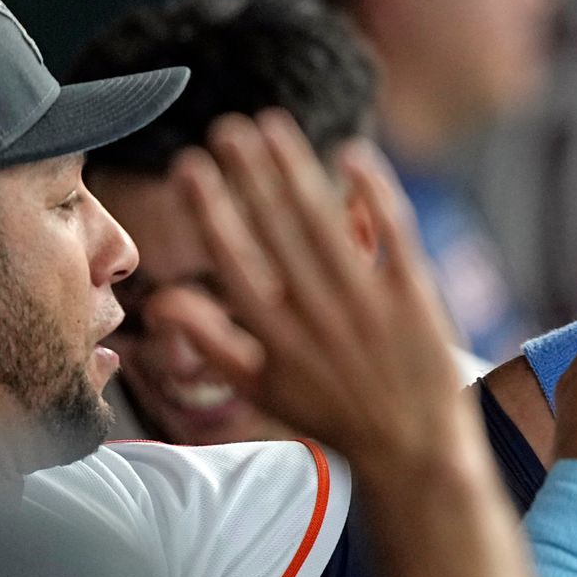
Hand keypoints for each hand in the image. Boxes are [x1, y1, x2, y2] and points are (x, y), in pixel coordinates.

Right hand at [166, 112, 474, 471]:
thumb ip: (209, 341)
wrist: (414, 450)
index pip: (233, 258)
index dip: (210, 209)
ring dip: (297, 169)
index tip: (190, 165)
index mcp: (274, 334)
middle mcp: (318, 315)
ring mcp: (369, 303)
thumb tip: (162, 300)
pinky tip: (352, 154)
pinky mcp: (415, 298)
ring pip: (326, 222)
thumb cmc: (331, 413)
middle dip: (250, 173)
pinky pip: (393, 233)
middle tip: (228, 127)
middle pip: (277, 228)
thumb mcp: (259, 388)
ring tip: (272, 126)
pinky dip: (373, 193)